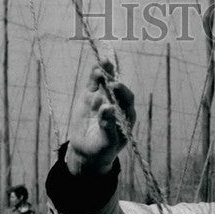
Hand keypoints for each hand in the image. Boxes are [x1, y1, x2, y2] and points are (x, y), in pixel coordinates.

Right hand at [66, 60, 135, 176]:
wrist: (87, 152)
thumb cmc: (102, 149)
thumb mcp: (106, 142)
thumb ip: (108, 125)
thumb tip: (108, 107)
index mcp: (126, 116)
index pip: (127, 100)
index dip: (122, 92)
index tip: (114, 86)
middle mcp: (117, 105)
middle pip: (117, 88)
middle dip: (114, 79)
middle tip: (107, 74)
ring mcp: (103, 99)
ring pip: (106, 83)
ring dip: (105, 72)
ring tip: (103, 62)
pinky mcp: (90, 97)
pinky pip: (93, 84)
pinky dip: (94, 76)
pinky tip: (96, 66)